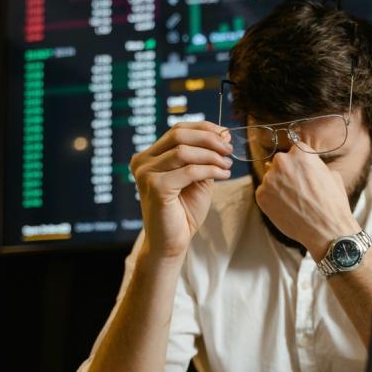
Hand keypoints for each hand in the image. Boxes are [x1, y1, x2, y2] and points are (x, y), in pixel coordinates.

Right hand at [130, 121, 232, 258]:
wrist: (172, 243)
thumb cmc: (183, 212)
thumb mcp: (197, 178)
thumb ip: (205, 157)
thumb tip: (223, 133)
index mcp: (149, 157)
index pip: (177, 130)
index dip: (203, 128)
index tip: (225, 135)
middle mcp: (143, 162)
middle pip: (178, 135)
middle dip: (209, 139)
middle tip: (229, 150)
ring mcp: (146, 174)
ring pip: (184, 152)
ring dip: (212, 156)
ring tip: (228, 164)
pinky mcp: (156, 187)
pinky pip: (189, 171)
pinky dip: (210, 170)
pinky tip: (224, 174)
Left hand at [254, 144, 360, 259]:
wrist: (326, 229)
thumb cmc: (332, 203)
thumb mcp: (331, 175)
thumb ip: (315, 165)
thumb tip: (308, 166)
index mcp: (300, 153)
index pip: (294, 151)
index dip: (299, 164)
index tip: (302, 173)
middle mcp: (282, 162)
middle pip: (280, 163)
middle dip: (287, 173)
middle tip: (297, 188)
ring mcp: (269, 179)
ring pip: (271, 178)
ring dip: (278, 186)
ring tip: (293, 201)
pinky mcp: (261, 195)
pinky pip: (264, 193)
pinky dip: (272, 200)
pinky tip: (285, 208)